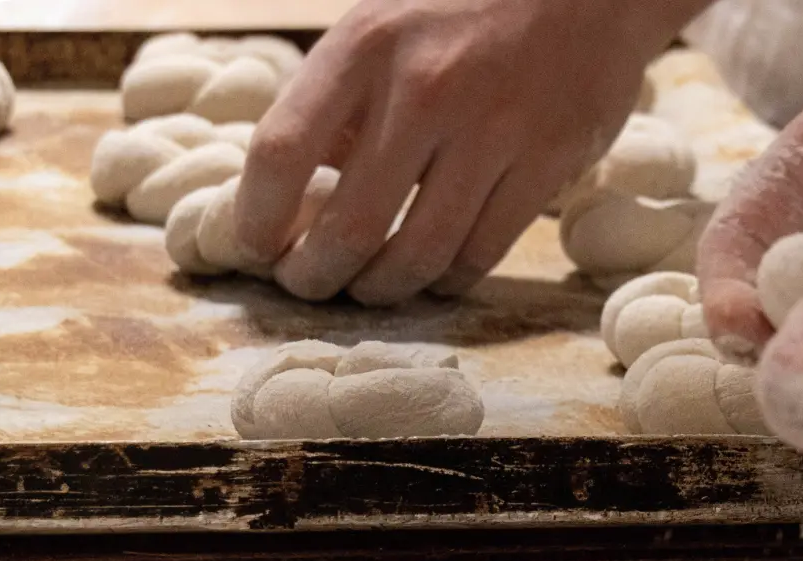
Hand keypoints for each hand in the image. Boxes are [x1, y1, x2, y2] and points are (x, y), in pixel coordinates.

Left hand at [236, 0, 707, 304]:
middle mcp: (426, 88)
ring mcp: (494, 129)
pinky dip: (449, 279)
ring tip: (369, 290)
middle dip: (317, 276)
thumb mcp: (386, 25)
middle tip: (309, 286)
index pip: (282, 152)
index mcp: (367, 44)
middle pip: (351, 226)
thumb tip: (306, 189)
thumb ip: (342, 102)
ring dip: (384, 288)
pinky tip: (436, 276)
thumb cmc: (470, 8)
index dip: (255, 218)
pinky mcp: (548, 161)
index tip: (254, 247)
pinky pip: (483, 251)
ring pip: (422, 253)